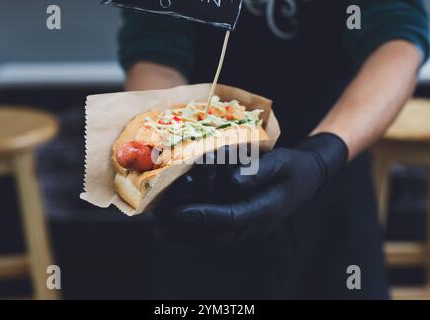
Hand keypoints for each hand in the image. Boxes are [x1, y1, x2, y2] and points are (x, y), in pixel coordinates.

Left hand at [173, 133, 348, 232]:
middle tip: (158, 220)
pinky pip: (213, 231)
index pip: (231, 217)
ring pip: (210, 236)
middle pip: (214, 232)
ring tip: (158, 224)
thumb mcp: (282, 162)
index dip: (204, 216)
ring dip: (184, 232)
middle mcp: (253, 225)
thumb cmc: (293, 167)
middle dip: (185, 227)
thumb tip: (232, 180)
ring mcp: (246, 227)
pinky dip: (191, 228)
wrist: (305, 177)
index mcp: (266, 211)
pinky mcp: (239, 223)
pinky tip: (172, 222)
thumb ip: (258, 171)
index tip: (179, 212)